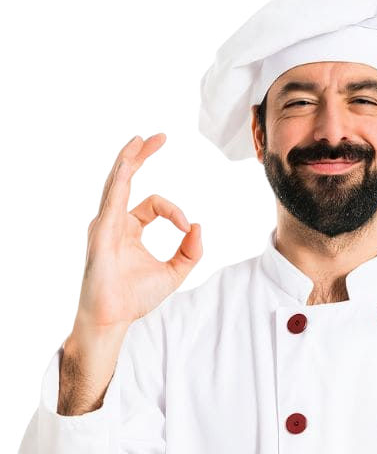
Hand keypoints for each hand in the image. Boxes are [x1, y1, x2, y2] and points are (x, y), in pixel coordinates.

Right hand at [73, 133, 202, 331]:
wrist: (114, 316)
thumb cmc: (136, 297)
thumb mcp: (175, 272)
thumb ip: (190, 251)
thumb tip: (198, 226)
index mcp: (130, 228)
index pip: (154, 204)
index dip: (174, 210)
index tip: (186, 227)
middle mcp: (115, 221)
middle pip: (128, 179)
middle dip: (142, 156)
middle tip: (157, 137)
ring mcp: (105, 223)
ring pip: (116, 181)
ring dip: (129, 158)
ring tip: (140, 139)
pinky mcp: (102, 230)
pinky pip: (112, 197)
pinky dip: (122, 178)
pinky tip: (129, 161)